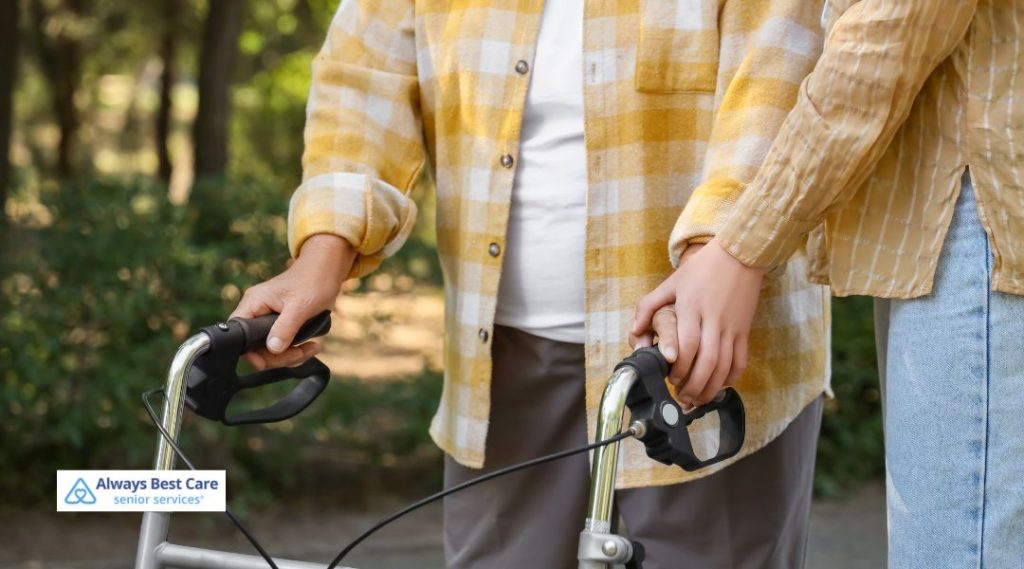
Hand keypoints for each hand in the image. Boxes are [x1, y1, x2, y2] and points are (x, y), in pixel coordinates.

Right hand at [230, 234, 356, 369]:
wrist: (328, 270)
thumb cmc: (314, 280)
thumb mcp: (300, 306)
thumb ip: (285, 328)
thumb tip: (272, 349)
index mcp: (254, 303)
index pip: (239, 335)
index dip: (251, 352)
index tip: (268, 362)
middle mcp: (257, 311)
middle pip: (256, 347)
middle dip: (279, 356)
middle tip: (300, 353)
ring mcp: (268, 318)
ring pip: (270, 349)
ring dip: (291, 355)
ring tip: (311, 348)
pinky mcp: (281, 324)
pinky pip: (282, 345)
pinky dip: (295, 350)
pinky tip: (311, 346)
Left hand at [630, 239, 763, 406]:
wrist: (741, 254)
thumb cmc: (703, 268)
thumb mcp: (672, 283)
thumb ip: (649, 306)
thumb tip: (634, 330)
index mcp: (692, 309)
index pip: (686, 347)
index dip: (678, 368)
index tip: (670, 378)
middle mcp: (714, 321)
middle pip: (706, 363)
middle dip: (693, 385)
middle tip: (682, 396)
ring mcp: (732, 327)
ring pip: (724, 366)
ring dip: (710, 388)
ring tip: (697, 399)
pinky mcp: (744, 331)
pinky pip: (740, 361)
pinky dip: (730, 378)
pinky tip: (718, 385)